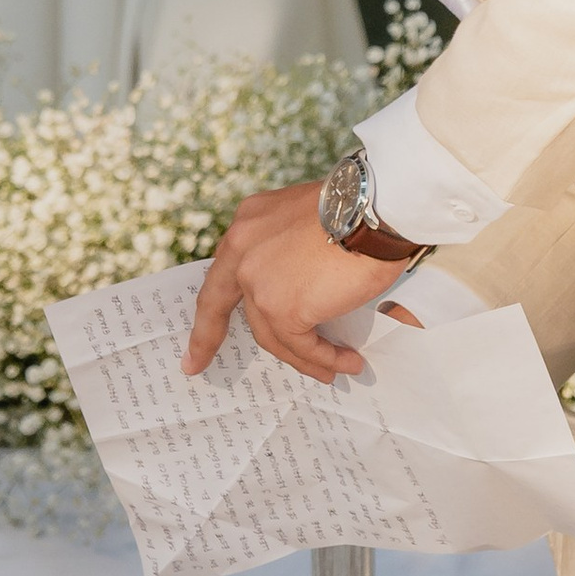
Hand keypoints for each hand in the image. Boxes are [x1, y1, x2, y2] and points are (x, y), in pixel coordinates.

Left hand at [184, 176, 409, 385]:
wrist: (378, 208)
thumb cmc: (362, 209)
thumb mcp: (309, 219)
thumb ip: (291, 250)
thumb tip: (305, 292)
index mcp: (249, 222)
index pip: (223, 269)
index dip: (211, 298)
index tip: (196, 319)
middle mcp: (243, 248)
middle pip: (222, 304)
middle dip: (207, 337)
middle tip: (198, 363)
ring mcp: (258, 280)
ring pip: (272, 332)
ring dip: (304, 355)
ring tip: (333, 367)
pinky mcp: (282, 308)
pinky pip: (301, 345)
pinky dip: (324, 358)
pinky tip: (346, 362)